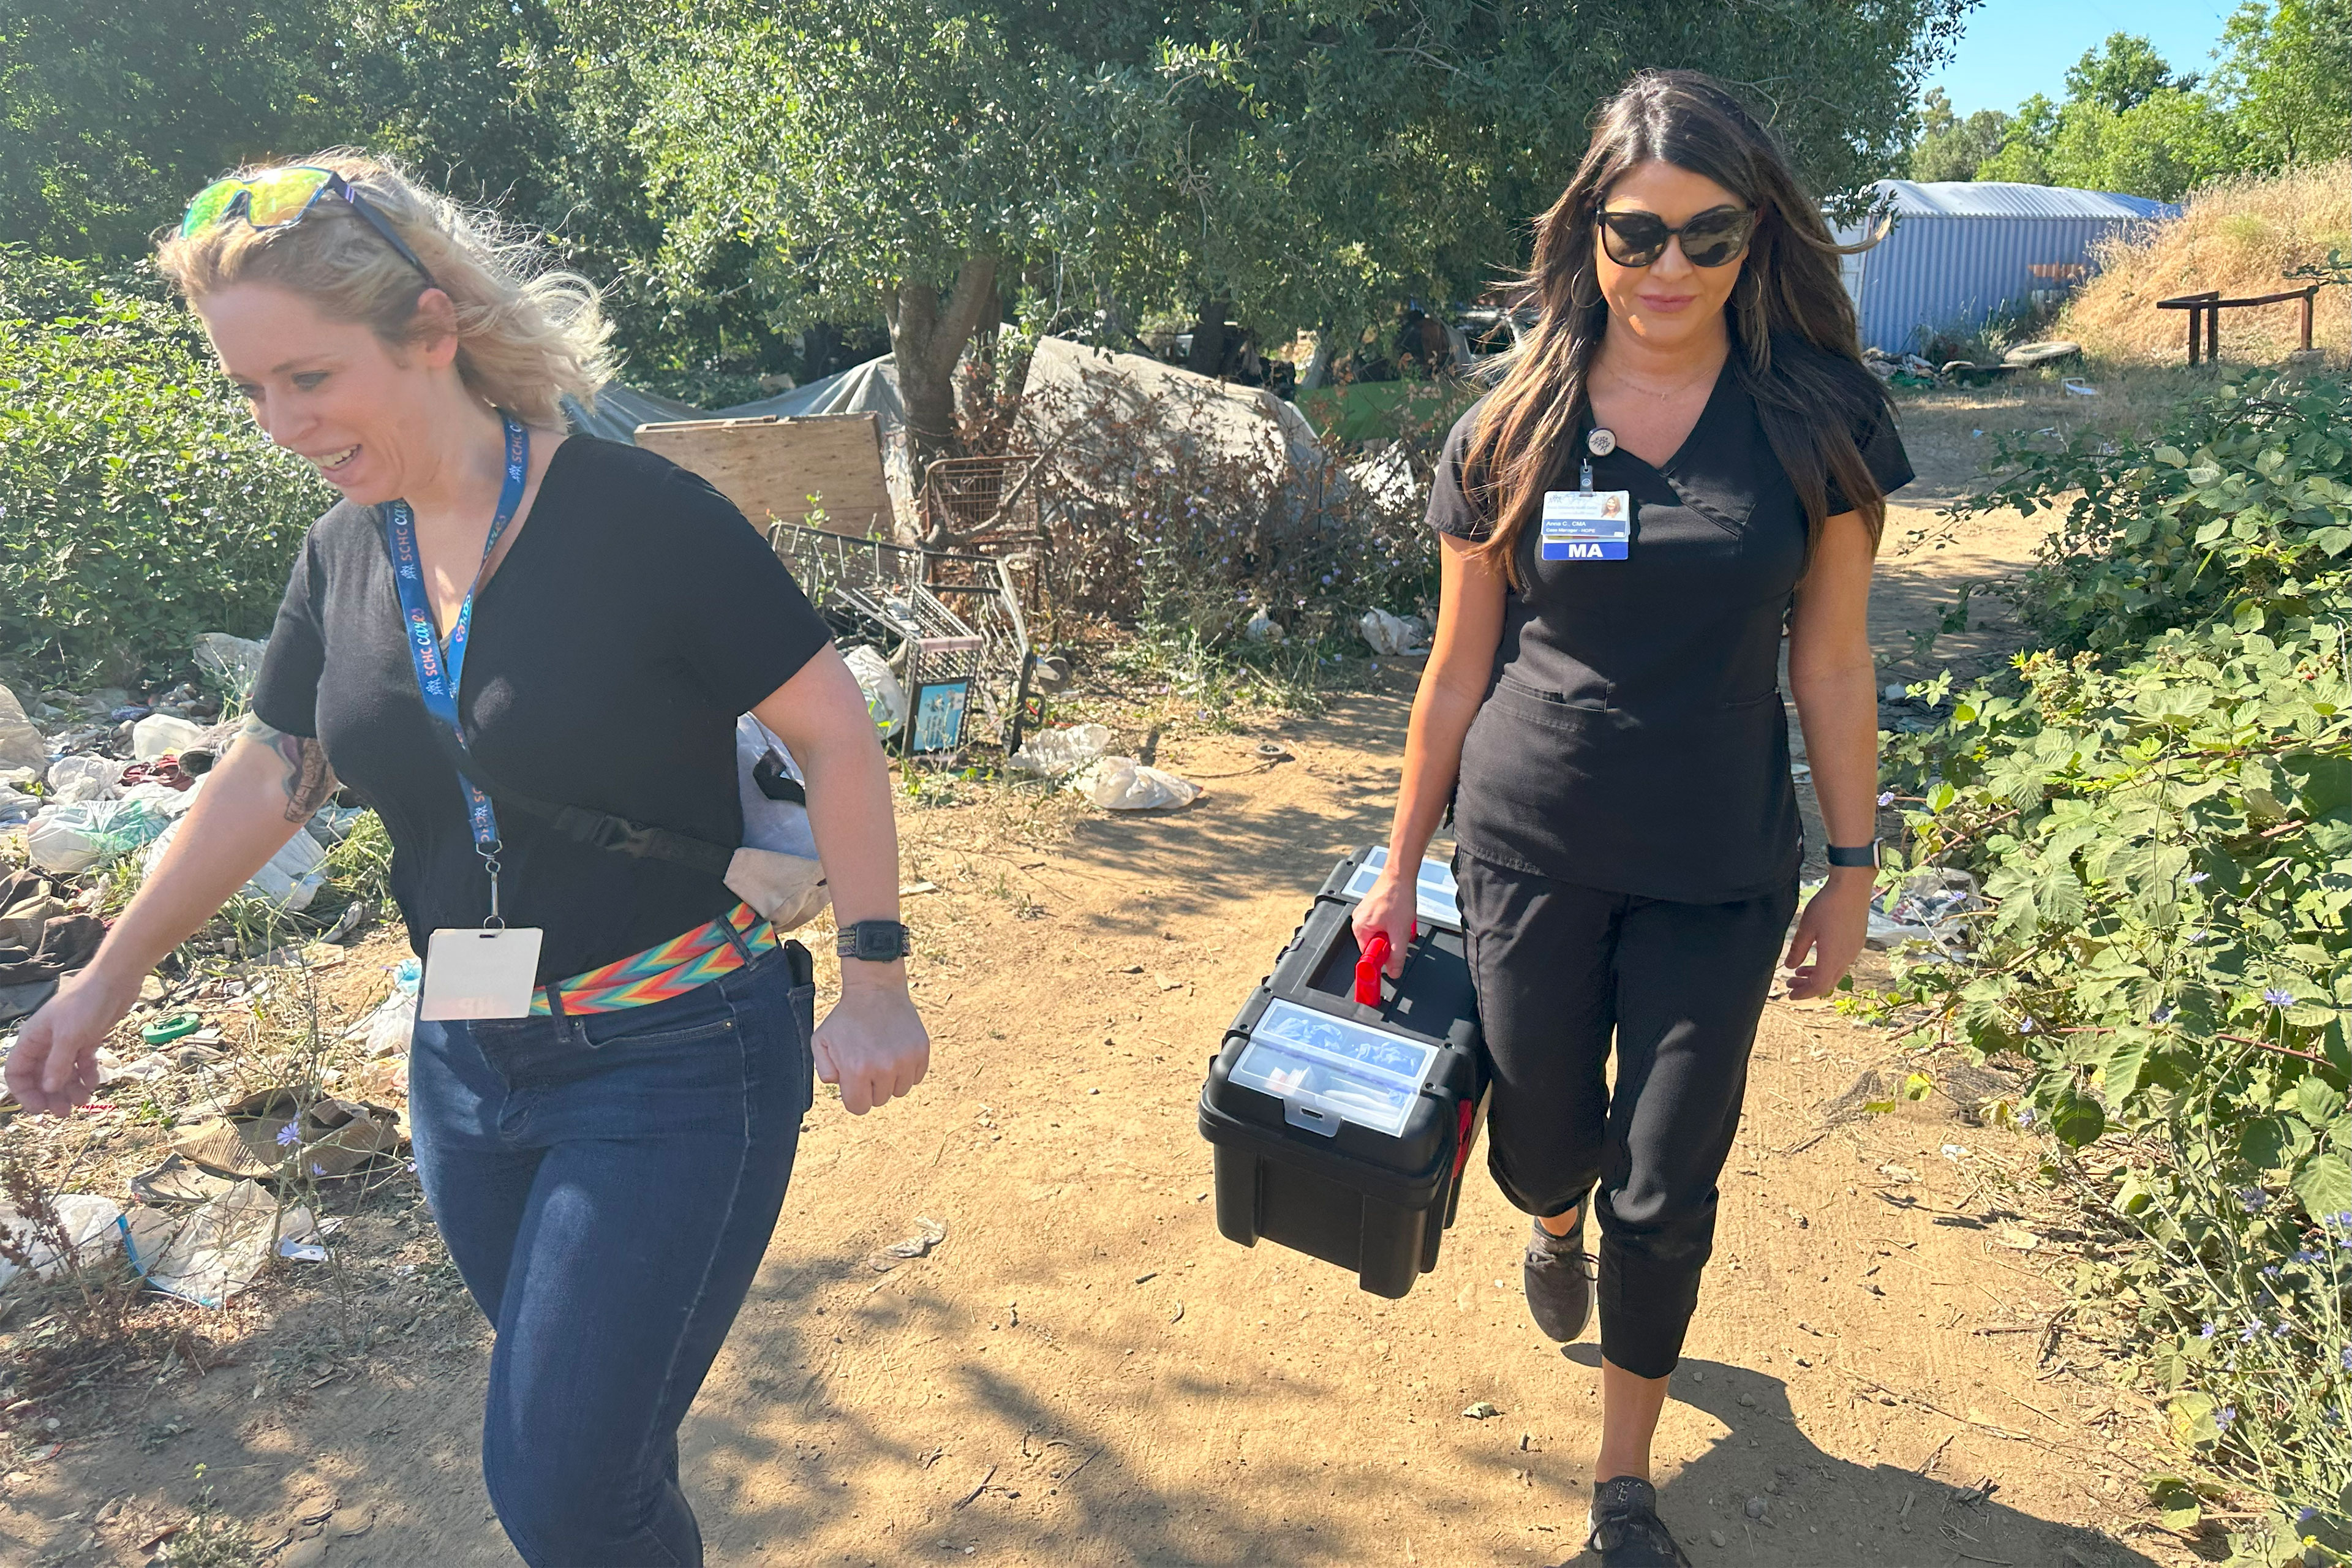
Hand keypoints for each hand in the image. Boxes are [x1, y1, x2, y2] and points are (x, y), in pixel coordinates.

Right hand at [5, 968, 141, 1115]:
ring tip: (84, 1101)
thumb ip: (58, 1063)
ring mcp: (68, 1041)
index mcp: (32, 1039)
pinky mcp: (88, 1039)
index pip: (17, 1071)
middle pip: (41, 1076)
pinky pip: (82, 1063)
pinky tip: (94, 1082)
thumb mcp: (70, 1035)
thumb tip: (48, 1088)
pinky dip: (87, 1074)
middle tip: (65, 1113)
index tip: (39, 1109)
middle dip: (51, 1095)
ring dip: (71, 1088)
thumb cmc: (86, 1004)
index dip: (24, 1092)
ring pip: (63, 1072)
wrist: (116, 980)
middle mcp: (47, 1042)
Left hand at [813, 982, 929, 1114]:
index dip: (854, 1097)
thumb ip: (824, 1071)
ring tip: (883, 1056)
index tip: (854, 1081)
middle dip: (871, 1086)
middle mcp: (883, 1068)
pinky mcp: (921, 1051)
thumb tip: (841, 1087)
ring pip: (900, 1091)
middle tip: (868, 1061)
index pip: (859, 1108)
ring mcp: (906, 1060)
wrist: (875, 989)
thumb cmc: (846, 1018)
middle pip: (880, 1100)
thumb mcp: (820, 1042)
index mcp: (856, 1070)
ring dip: (891, 1080)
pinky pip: (916, 1077)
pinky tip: (896, 1051)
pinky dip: (907, 1070)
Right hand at [1351, 870, 1417, 977]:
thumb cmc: (1397, 896)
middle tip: (1398, 932)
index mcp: (1359, 928)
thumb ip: (1396, 955)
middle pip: (1374, 944)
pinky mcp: (1371, 907)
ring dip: (1391, 932)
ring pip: (1379, 933)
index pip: (1368, 955)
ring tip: (1399, 921)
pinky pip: (1380, 924)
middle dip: (1389, 942)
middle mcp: (1358, 920)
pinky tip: (1398, 916)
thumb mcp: (1400, 932)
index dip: (1382, 956)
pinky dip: (1391, 923)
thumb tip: (1394, 972)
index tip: (1392, 953)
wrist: (1400, 874)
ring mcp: (1364, 913)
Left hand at [1783, 872, 1871, 1000]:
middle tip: (1791, 984)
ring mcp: (1854, 950)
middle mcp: (1846, 957)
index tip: (1790, 995)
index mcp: (1832, 957)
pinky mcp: (1857, 941)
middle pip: (1827, 982)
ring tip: (1800, 971)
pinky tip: (1817, 956)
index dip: (1804, 993)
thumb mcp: (1806, 928)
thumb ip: (1797, 950)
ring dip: (1817, 975)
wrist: (1852, 888)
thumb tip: (1789, 967)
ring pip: (1835, 972)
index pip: (1818, 986)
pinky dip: (1827, 965)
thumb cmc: (1827, 905)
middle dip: (1808, 986)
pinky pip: (1842, 962)